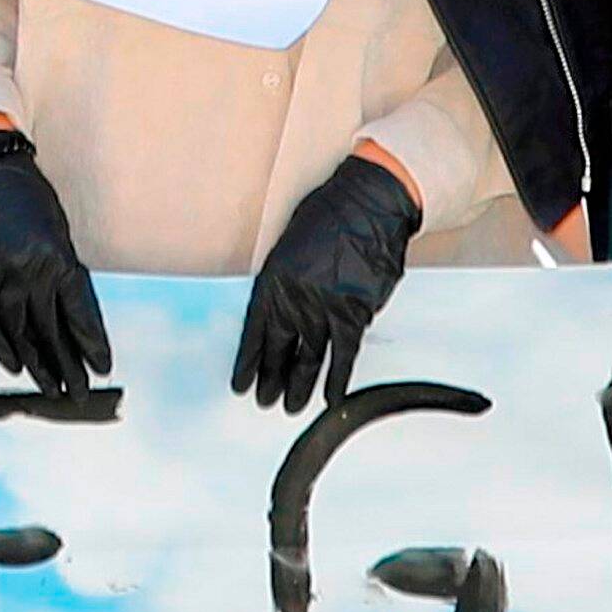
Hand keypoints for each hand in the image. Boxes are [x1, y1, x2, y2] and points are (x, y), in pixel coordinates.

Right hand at [0, 128, 109, 389]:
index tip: (102, 366)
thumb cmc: (23, 192)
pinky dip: (4, 348)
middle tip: (81, 392)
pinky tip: (17, 369)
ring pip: (23, 334)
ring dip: (39, 365)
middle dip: (69, 365)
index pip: (81, 311)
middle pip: (54, 330)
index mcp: (57, 256)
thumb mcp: (55, 226)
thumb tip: (68, 311)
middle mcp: (29, 272)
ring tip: (54, 390)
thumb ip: (60, 268)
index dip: (91, 342)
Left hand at [231, 147, 422, 413]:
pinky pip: (343, 357)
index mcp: (273, 279)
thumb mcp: (290, 242)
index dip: (247, 362)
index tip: (241, 384)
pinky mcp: (354, 314)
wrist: (369, 203)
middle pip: (278, 350)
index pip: (254, 332)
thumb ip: (283, 279)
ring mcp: (324, 309)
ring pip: (308, 360)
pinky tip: (330, 399)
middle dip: (271, 380)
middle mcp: (294, 299)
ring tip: (290, 408)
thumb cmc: (330, 214)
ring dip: (298, 387)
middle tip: (265, 402)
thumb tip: (281, 307)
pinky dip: (336, 380)